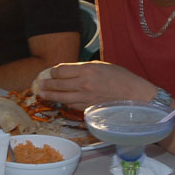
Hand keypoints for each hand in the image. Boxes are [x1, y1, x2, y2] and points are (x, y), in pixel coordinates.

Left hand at [34, 61, 156, 108]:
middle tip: (39, 84)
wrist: (135, 96)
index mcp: (87, 69)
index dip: (53, 71)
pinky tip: (59, 101)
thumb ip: (85, 68)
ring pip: (61, 96)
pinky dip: (64, 102)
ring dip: (50, 95)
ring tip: (42, 94)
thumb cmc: (122, 79)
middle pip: (57, 83)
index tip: (51, 72)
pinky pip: (71, 105)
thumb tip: (70, 70)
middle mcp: (83, 83)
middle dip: (47, 83)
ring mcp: (84, 97)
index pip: (61, 70)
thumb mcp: (102, 66)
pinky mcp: (87, 108)